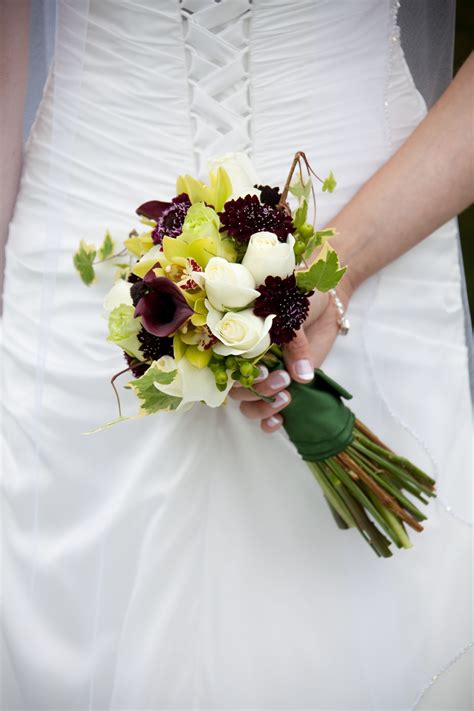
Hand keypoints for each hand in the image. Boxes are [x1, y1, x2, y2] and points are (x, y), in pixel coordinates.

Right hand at [229, 278, 353, 431]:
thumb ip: (295, 341)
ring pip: (247, 403)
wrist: (325, 304)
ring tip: (287, 397)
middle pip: (235, 387)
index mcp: (240, 337)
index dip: (237, 372)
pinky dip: (268, 422)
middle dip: (256, 390)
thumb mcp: (295, 310)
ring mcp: (264, 375)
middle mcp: (247, 359)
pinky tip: (279, 422)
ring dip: (262, 407)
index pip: (224, 362)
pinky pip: (265, 413)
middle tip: (282, 379)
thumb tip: (301, 376)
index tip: (262, 371)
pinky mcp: (280, 388)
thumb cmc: (302, 299)